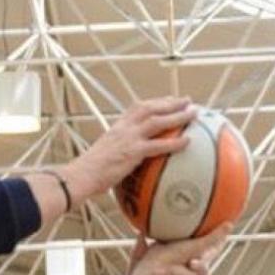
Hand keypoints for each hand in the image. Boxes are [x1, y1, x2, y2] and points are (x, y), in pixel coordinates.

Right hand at [62, 97, 195, 203]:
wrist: (82, 175)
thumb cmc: (92, 170)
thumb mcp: (106, 153)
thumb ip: (120, 150)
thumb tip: (130, 160)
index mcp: (118, 126)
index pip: (139, 107)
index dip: (156, 102)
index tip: (169, 100)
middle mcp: (124, 128)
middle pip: (150, 108)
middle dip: (170, 102)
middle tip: (187, 101)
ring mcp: (129, 138)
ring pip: (157, 121)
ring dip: (177, 116)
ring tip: (192, 114)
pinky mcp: (132, 152)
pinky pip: (158, 145)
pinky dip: (174, 142)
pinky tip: (187, 142)